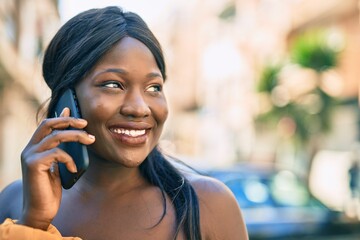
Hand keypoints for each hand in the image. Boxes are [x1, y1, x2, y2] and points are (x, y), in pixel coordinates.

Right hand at [17, 108, 94, 229]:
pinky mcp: (33, 164)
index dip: (62, 116)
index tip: (76, 112)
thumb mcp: (59, 165)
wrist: (40, 211)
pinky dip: (70, 159)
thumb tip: (70, 133)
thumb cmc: (51, 189)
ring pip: (56, 136)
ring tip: (90, 140)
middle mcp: (29, 148)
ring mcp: (30, 156)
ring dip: (76, 136)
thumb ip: (62, 149)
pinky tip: (74, 169)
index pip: (47, 124)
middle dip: (69, 120)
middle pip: (49, 124)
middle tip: (86, 123)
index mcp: (35, 147)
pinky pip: (57, 153)